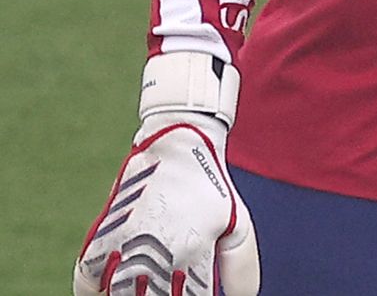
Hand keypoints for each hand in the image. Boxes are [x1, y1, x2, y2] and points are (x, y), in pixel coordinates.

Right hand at [76, 53, 260, 295]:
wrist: (176, 146)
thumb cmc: (210, 189)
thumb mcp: (237, 225)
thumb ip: (240, 267)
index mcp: (192, 252)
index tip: (189, 294)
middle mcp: (155, 252)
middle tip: (163, 292)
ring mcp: (124, 244)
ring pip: (118, 294)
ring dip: (126, 295)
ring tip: (139, 290)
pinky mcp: (101, 236)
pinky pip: (86, 281)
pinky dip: (95, 292)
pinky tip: (108, 292)